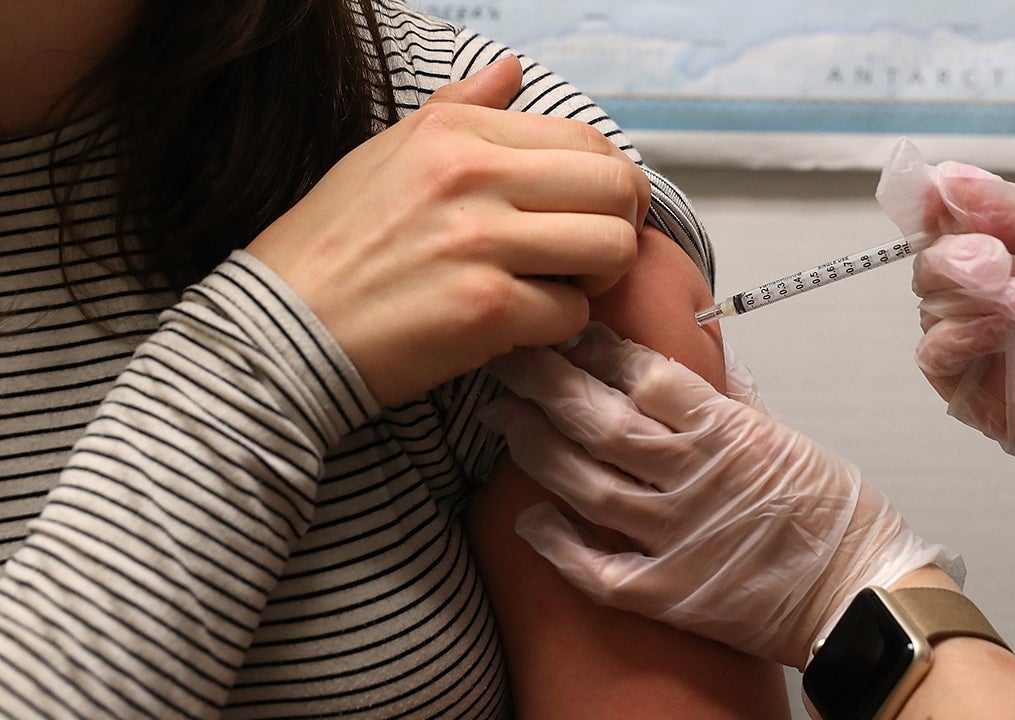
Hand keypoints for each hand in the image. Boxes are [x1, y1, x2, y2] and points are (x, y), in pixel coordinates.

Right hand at [246, 56, 648, 406]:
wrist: (283, 328)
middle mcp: (473, 175)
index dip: (610, 182)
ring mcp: (482, 242)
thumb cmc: (335, 243)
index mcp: (456, 132)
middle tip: (591, 253)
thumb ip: (461, 109)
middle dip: (621, 226)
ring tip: (560, 286)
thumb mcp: (390, 152)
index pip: (587, 139)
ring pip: (610, 250)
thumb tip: (512, 71)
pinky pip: (572, 313)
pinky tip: (519, 324)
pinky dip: (555, 326)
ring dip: (597, 277)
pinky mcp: (485, 309)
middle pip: (616, 188)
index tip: (593, 211)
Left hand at [481, 323, 960, 668]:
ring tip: (505, 421)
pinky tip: (528, 520)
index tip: (567, 331)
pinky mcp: (670, 593)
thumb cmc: (836, 516)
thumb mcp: (791, 438)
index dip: (598, 349)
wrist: (862, 596)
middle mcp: (695, 478)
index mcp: (728, 432)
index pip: (647, 375)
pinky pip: (597, 570)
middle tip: (507, 362)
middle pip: (602, 421)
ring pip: (588, 484)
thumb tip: (705, 358)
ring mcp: (678, 537)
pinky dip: (558, 545)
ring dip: (538, 449)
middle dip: (545, 384)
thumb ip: (737, 400)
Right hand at [879, 140, 1014, 583]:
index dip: (933, 204)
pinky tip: (1004, 329)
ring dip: (974, 294)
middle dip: (959, 253)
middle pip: (931, 261)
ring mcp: (982, 346)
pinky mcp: (977, 392)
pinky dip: (961, 333)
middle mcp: (990, 298)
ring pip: (930, 305)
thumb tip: (954, 179)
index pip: (951, 222)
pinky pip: (936, 355)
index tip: (933, 193)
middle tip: (1000, 260)